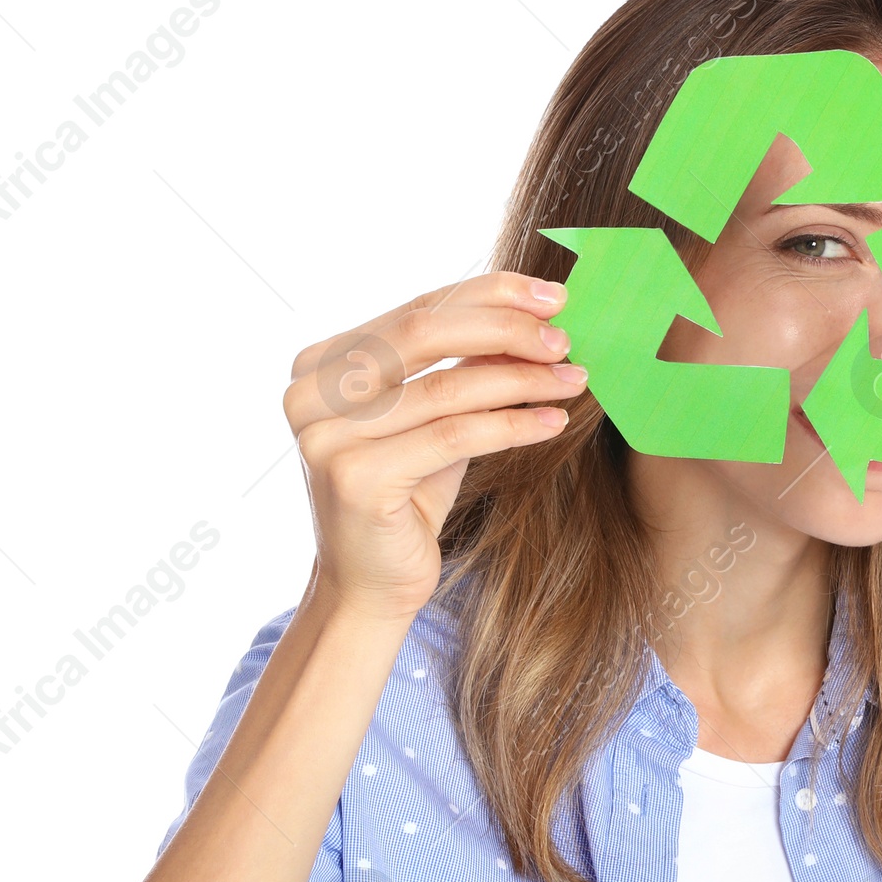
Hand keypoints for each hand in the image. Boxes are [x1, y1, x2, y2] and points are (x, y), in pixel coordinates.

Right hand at [283, 271, 584, 618]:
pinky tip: (552, 422)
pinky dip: (511, 425)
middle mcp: (309, 393)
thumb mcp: (434, 421)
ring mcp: (325, 436)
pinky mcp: (356, 478)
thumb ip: (462, 368)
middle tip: (564, 337)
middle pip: (424, 335)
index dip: (486, 294)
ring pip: (446, 389)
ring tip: (572, 379)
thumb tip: (534, 316)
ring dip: (520, 379)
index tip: (550, 296)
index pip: (415, 311)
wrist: (371, 587)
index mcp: (320, 365)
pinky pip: (453, 437)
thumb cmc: (406, 500)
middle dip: (505, 328)